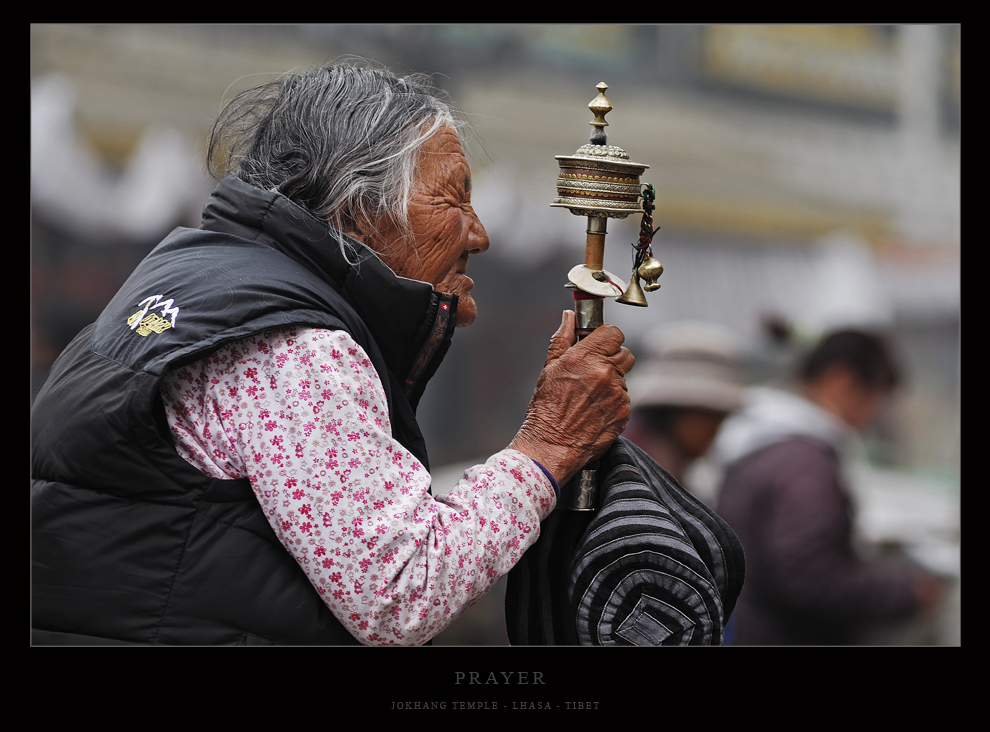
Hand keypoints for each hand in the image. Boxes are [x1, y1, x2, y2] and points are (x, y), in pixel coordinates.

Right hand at [509, 310, 634, 485]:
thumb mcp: (549, 370)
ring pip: (624, 378)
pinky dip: (613, 402)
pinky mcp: (624, 412)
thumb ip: (562, 340)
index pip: (613, 333)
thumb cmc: (546, 409)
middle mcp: (604, 372)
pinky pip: (624, 399)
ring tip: (590, 396)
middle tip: (596, 370)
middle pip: (625, 353)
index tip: (600, 344)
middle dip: (613, 358)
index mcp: (585, 357)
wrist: (551, 445)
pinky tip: (595, 411)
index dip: (607, 338)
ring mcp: (617, 393)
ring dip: (612, 382)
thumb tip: (569, 317)